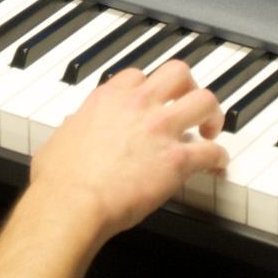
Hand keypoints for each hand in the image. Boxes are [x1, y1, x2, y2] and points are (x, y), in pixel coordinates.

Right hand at [28, 57, 227, 241]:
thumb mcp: (58, 140)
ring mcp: (161, 130)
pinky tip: (217, 165)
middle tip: (189, 104)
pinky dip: (219, 157)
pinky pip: (212, 151)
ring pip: (205, 101)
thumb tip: (70, 128)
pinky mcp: (177, 160)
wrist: (72, 204)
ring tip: (211, 130)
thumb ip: (72, 129)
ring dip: (212, 114)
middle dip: (189, 87)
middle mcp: (138, 106)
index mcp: (108, 99)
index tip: (155, 98)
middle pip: (178, 73)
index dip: (151, 86)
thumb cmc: (60, 181)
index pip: (139, 75)